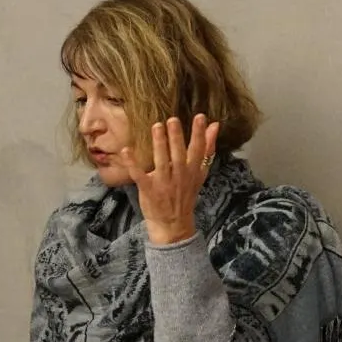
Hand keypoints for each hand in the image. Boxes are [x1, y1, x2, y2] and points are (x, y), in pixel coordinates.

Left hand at [120, 114, 220, 246]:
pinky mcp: (148, 189)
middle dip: (176, 137)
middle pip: (179, 154)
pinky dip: (132, 163)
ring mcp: (163, 183)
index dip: (199, 133)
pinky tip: (126, 150)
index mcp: (193, 170)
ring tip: (156, 126)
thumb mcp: (200, 173)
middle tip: (172, 120)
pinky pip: (139, 175)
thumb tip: (215, 126)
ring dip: (159, 144)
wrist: (173, 224)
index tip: (200, 117)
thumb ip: (207, 149)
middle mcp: (180, 175)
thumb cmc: (185, 194)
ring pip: (161, 161)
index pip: (198, 149)